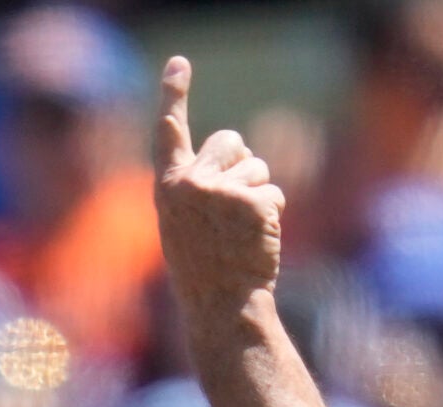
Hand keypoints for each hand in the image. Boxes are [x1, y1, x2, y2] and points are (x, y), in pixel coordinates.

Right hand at [154, 57, 285, 316]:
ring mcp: (221, 191)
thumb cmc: (204, 272)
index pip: (169, 132)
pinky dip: (272, 215)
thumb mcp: (183, 226)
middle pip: (231, 139)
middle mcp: (191, 183)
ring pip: (258, 167)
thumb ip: (196, 188)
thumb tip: (238, 157)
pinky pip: (274, 193)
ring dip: (258, 195)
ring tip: (241, 234)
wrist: (221, 308)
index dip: (173, 94)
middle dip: (241, 164)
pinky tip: (256, 241)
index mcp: (168, 188)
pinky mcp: (251, 202)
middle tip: (231, 212)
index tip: (179, 63)